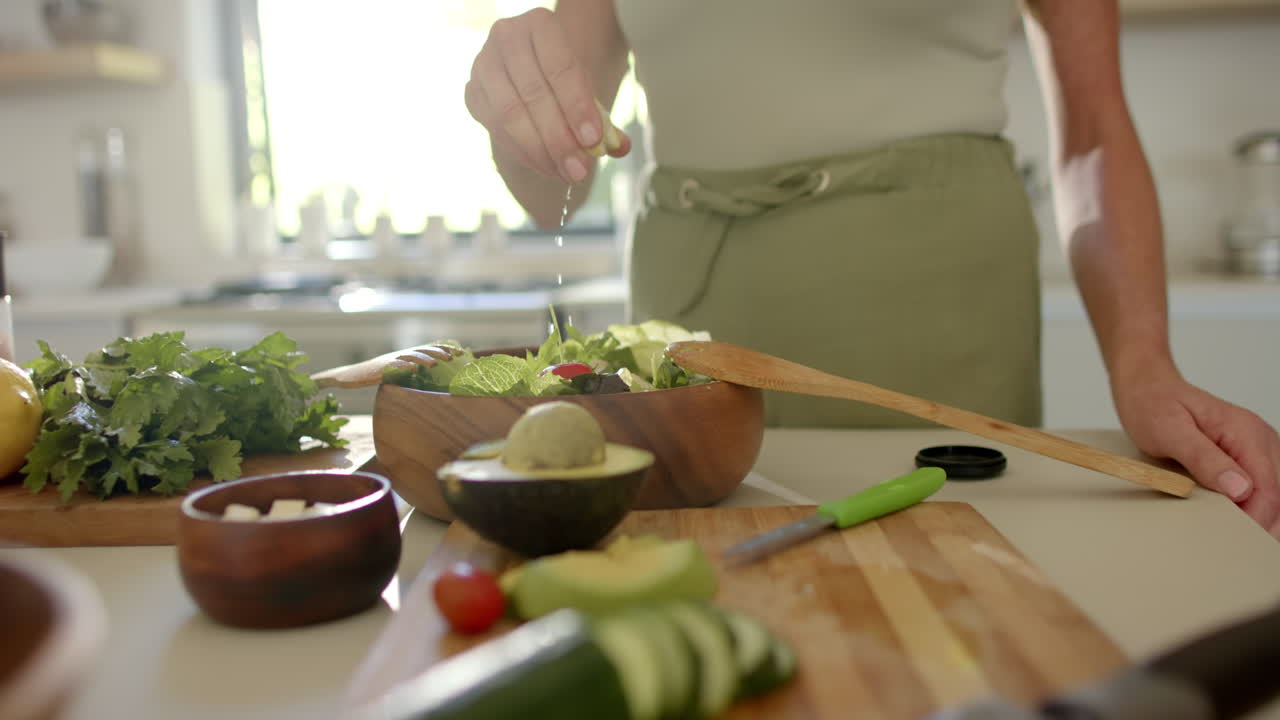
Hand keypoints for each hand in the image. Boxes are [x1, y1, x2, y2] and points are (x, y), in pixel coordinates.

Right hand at [464, 8, 629, 184]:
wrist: (533, 66)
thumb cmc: (564, 77)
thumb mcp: (588, 87)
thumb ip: (603, 118)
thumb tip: (619, 147)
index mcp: (541, 24)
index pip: (561, 68)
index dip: (577, 107)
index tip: (593, 141)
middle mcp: (507, 37)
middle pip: (534, 94)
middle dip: (559, 139)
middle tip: (579, 171)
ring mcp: (483, 63)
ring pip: (509, 114)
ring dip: (539, 152)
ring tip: (564, 174)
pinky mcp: (472, 91)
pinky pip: (494, 128)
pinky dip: (521, 153)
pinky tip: (545, 166)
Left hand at [1113, 370, 1279, 537]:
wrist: (1147, 387)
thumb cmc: (1153, 405)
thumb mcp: (1169, 431)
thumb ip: (1204, 459)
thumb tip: (1240, 489)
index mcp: (1245, 431)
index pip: (1267, 488)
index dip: (1256, 519)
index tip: (1236, 540)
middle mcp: (1258, 438)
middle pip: (1276, 493)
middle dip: (1262, 523)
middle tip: (1239, 550)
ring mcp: (1256, 446)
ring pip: (1273, 492)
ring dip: (1261, 516)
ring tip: (1240, 541)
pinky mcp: (1246, 454)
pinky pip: (1261, 485)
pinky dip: (1254, 506)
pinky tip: (1240, 522)